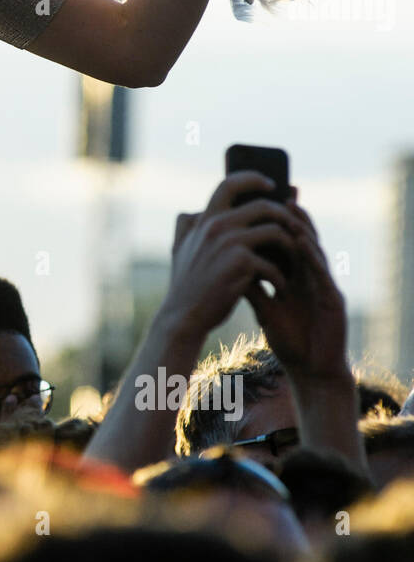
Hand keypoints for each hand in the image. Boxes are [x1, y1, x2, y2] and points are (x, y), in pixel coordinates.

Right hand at [162, 172, 299, 342]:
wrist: (184, 315)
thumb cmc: (187, 285)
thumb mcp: (180, 249)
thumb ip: (187, 227)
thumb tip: (193, 211)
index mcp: (204, 220)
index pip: (229, 184)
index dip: (253, 178)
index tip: (272, 183)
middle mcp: (216, 226)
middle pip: (263, 206)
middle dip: (285, 217)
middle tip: (295, 230)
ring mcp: (229, 243)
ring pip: (275, 232)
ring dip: (290, 247)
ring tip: (293, 262)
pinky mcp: (241, 263)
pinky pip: (274, 262)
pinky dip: (281, 276)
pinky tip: (280, 287)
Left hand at [246, 203, 348, 379]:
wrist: (311, 370)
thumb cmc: (290, 340)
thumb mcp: (264, 309)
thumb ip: (251, 286)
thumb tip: (227, 262)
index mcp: (296, 277)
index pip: (285, 243)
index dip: (275, 222)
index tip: (259, 201)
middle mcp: (312, 277)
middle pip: (301, 239)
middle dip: (290, 216)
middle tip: (278, 191)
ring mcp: (324, 286)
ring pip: (314, 250)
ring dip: (302, 228)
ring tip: (288, 207)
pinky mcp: (333, 299)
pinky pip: (322, 273)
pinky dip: (312, 256)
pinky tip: (302, 242)